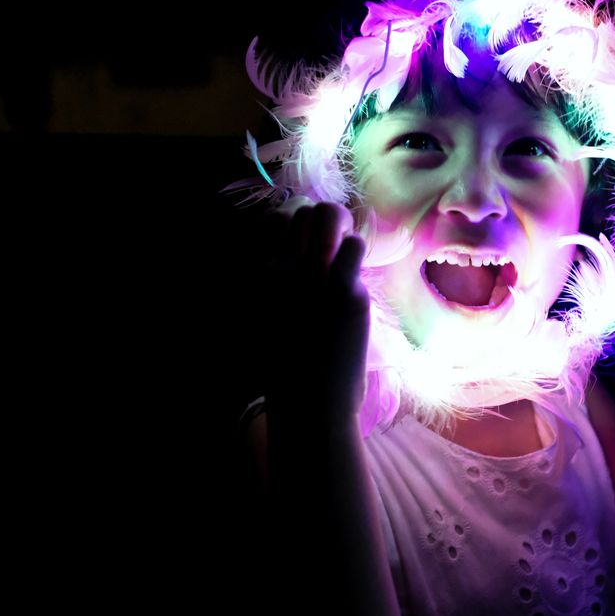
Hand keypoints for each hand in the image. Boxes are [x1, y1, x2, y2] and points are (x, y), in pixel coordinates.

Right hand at [262, 199, 369, 435]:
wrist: (309, 404)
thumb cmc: (286, 374)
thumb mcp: (260, 325)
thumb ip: (271, 291)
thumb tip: (286, 266)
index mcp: (258, 278)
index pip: (274, 221)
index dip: (292, 225)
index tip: (304, 245)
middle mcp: (282, 269)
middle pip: (304, 211)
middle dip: (322, 221)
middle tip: (332, 246)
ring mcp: (315, 276)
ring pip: (330, 218)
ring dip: (341, 235)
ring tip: (344, 259)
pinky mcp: (345, 290)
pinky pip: (354, 245)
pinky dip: (356, 253)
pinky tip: (353, 277)